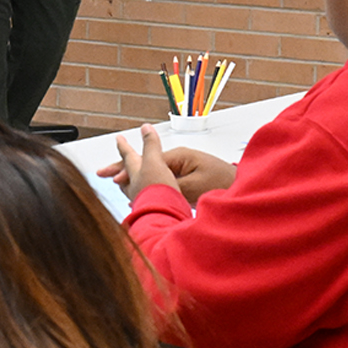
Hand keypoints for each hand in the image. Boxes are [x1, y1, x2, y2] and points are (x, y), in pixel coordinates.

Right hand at [98, 132, 236, 204]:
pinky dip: (146, 183)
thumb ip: (168, 186)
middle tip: (102, 173)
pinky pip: (160, 179)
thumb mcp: (192, 186)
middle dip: (122, 168)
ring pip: (150, 172)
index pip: (145, 161)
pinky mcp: (185, 178)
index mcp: (177, 157)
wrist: (245, 186)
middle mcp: (177, 159)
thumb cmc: (223, 182)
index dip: (126, 170)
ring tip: (115, 181)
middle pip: (143, 162)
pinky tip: (137, 190)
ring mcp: (181, 168)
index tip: (113, 179)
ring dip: (133, 178)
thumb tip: (149, 191)